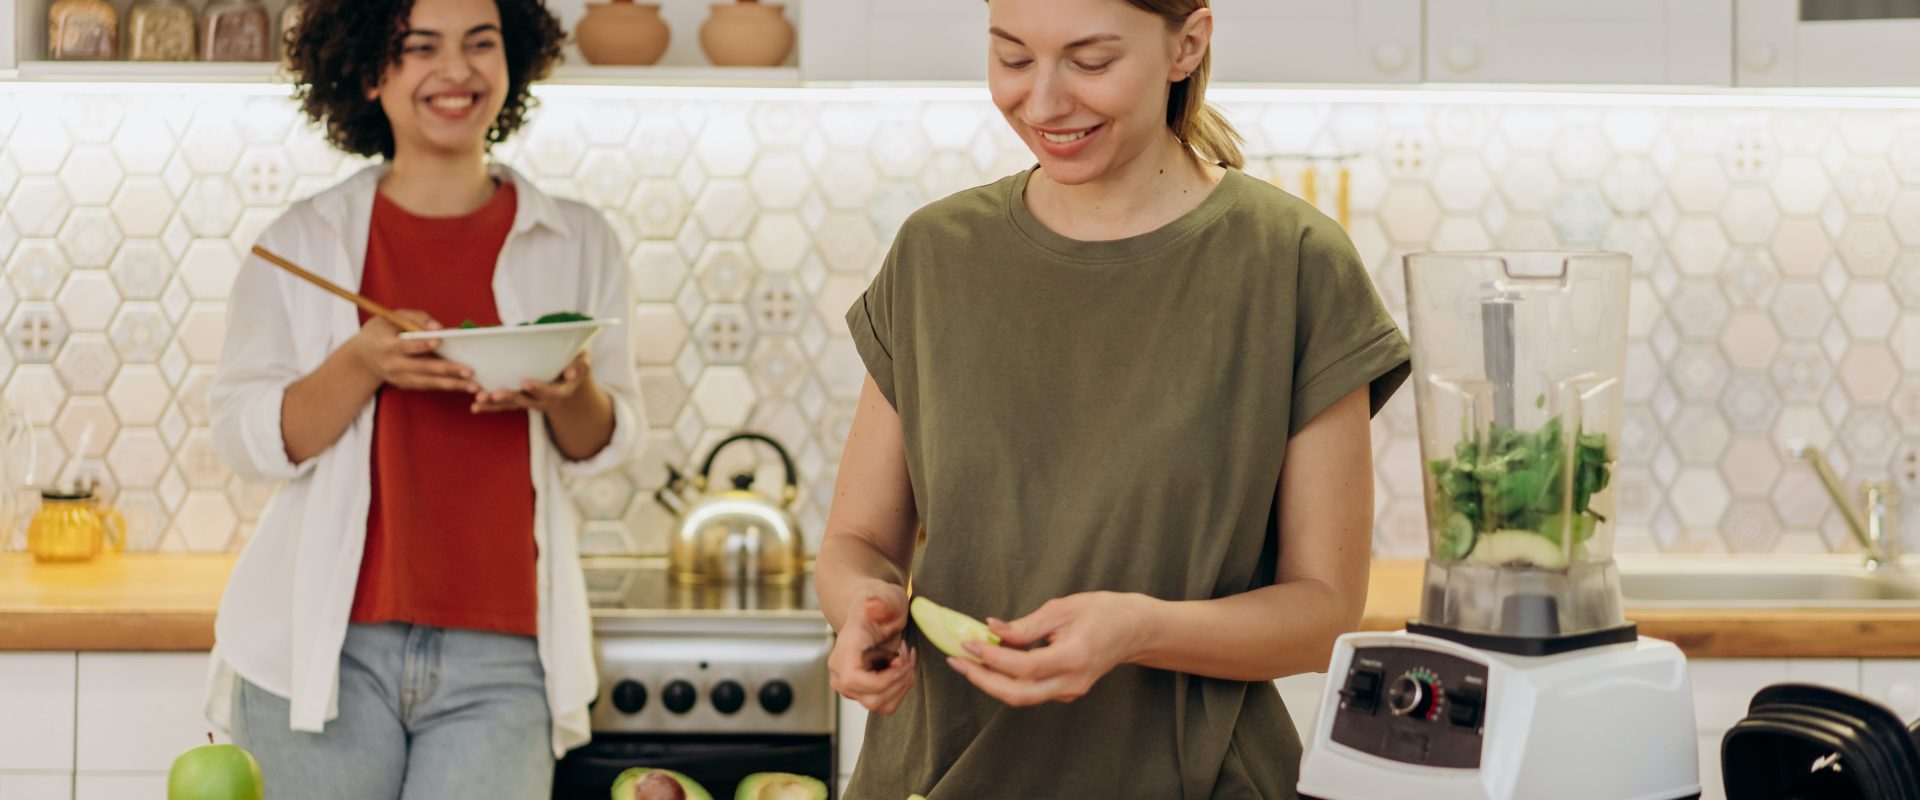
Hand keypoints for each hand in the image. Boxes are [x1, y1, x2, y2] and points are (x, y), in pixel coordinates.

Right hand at [349, 310, 477, 392]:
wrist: (362, 357)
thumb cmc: (381, 331)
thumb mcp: (392, 317)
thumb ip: (415, 318)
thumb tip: (439, 328)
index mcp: (385, 345)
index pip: (406, 346)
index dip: (422, 344)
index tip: (440, 341)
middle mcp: (391, 365)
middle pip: (422, 368)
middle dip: (446, 370)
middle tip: (469, 371)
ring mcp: (398, 378)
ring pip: (428, 382)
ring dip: (452, 384)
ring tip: (474, 386)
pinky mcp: (405, 385)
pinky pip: (428, 386)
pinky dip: (446, 386)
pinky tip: (464, 386)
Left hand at [470, 353, 592, 413]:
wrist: (570, 378)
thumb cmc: (575, 362)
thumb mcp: (583, 361)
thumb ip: (579, 366)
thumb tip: (570, 372)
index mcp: (560, 391)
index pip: (550, 391)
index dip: (538, 388)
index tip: (526, 383)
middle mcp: (544, 400)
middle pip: (525, 401)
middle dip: (509, 397)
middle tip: (494, 395)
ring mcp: (530, 401)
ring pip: (511, 404)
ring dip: (494, 403)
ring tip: (478, 400)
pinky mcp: (520, 400)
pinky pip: (504, 405)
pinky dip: (489, 406)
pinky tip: (474, 407)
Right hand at [828, 580, 916, 714]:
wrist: (873, 612)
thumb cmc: (881, 605)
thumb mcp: (888, 598)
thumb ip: (883, 602)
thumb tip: (873, 605)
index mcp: (845, 650)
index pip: (855, 680)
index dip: (884, 680)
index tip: (901, 662)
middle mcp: (840, 672)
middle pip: (871, 698)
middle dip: (899, 681)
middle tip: (907, 656)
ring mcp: (849, 686)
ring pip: (879, 705)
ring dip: (901, 686)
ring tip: (906, 661)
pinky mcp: (861, 693)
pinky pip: (884, 705)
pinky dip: (900, 690)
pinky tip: (903, 669)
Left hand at [948, 591, 1147, 707]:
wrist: (1135, 631)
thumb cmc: (1104, 612)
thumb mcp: (1064, 609)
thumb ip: (1026, 625)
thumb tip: (992, 630)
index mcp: (1073, 658)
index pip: (1024, 667)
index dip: (992, 658)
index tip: (968, 642)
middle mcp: (1071, 682)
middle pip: (1017, 695)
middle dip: (981, 680)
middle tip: (956, 661)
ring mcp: (1069, 691)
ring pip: (1022, 697)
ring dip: (990, 681)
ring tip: (966, 661)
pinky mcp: (1065, 691)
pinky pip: (1030, 691)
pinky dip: (1006, 679)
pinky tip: (991, 662)